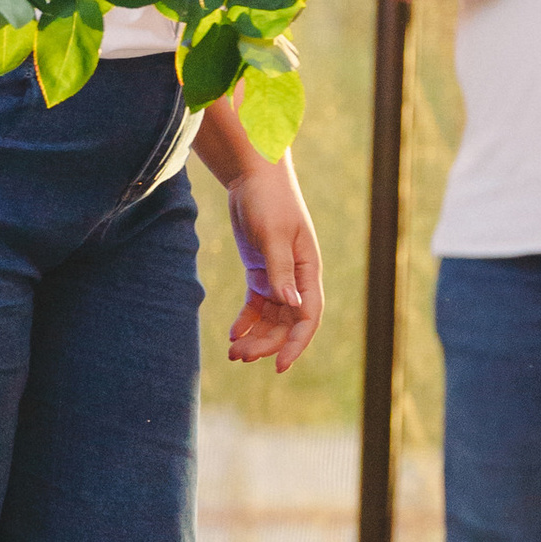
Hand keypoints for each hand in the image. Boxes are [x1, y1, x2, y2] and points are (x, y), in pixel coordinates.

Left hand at [225, 161, 321, 372]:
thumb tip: (292, 306)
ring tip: (233, 352)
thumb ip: (281, 271)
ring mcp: (278, 275)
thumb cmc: (269, 200)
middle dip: (266, 343)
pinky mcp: (260, 271)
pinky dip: (246, 320)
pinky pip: (257, 305)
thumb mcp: (274, 235)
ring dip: (255, 336)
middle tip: (239, 357)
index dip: (296, 344)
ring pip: (271, 318)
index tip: (279, 366)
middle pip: (286, 323)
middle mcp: (297, 278)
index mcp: (308, 271)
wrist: (253, 175)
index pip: (308, 317)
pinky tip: (232, 333)